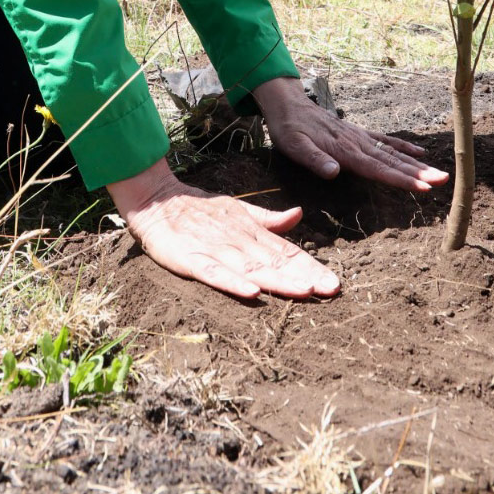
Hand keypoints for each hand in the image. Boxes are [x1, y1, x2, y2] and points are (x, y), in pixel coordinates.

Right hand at [107, 159, 337, 299]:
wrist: (158, 200)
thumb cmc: (201, 210)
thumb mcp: (239, 211)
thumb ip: (268, 219)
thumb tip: (298, 214)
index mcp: (252, 233)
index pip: (288, 253)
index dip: (311, 267)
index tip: (335, 284)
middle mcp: (240, 242)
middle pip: (277, 263)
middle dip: (306, 276)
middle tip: (332, 290)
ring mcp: (216, 251)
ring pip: (253, 269)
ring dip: (279, 280)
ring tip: (305, 291)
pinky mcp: (192, 259)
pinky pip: (215, 274)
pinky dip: (233, 283)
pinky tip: (252, 292)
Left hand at [251, 76, 448, 191]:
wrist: (289, 105)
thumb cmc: (289, 129)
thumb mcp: (294, 147)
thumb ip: (315, 160)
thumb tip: (335, 172)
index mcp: (346, 151)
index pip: (379, 168)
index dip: (402, 179)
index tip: (424, 187)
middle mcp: (359, 144)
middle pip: (394, 162)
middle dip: (420, 173)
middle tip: (443, 181)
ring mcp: (361, 138)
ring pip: (394, 154)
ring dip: (417, 165)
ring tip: (439, 173)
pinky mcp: (359, 134)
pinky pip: (386, 141)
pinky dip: (404, 148)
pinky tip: (419, 154)